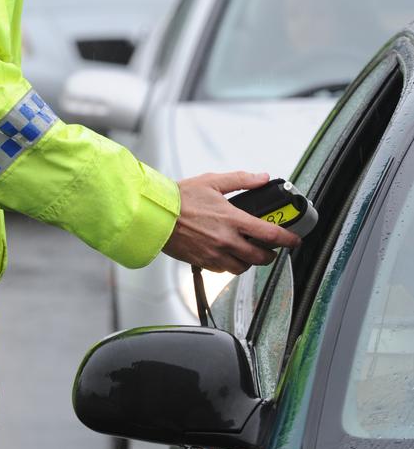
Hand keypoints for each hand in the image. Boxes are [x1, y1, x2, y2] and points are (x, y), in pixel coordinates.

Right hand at [163, 171, 300, 273]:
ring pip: (242, 267)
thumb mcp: (213, 182)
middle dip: (269, 255)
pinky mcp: (203, 262)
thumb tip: (262, 178)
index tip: (294, 240)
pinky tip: (226, 253)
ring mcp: (214, 254)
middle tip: (269, 249)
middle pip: (260, 258)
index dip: (288, 240)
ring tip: (247, 252)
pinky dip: (229, 264)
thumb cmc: (180, 199)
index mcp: (232, 219)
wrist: (155, 215)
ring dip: (249, 261)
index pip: (270, 234)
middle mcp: (226, 240)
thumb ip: (241, 180)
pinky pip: (223, 270)